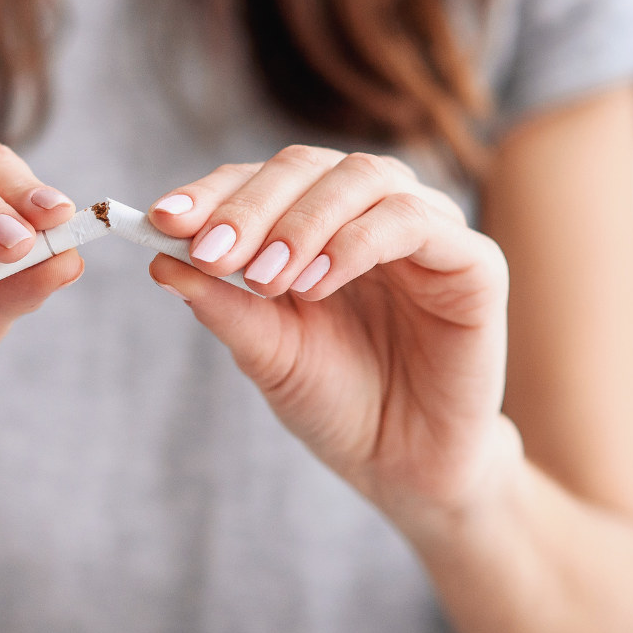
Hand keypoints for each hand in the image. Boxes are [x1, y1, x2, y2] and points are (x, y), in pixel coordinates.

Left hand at [147, 147, 515, 524]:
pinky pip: (414, 220)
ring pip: (362, 176)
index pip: (259, 180)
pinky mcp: (473, 260)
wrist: (405, 467)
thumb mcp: (267, 353)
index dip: (213, 193)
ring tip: (266, 279)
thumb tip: (159, 258)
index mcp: (315, 222)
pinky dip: (358, 242)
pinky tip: (318, 283)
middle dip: (250, 206)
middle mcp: (369, 211)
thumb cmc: (336, 402)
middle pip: (306, 165)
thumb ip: (223, 304)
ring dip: (302, 222)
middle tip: (210, 252)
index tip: (163, 221)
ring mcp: (425, 228)